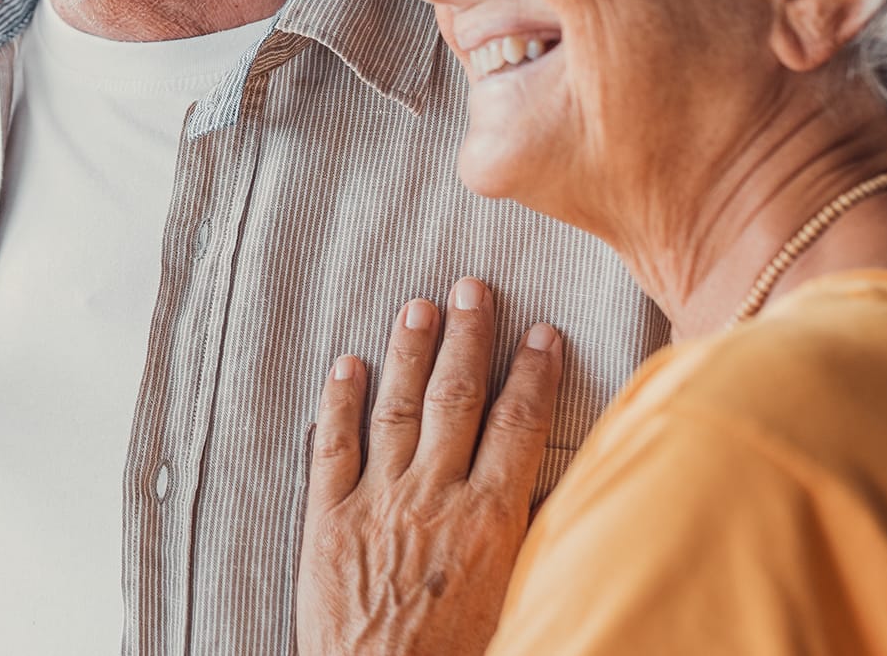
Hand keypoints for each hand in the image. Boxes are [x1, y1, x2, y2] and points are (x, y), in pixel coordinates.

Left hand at [295, 278, 563, 655]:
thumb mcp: (520, 599)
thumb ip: (533, 540)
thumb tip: (559, 491)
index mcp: (490, 520)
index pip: (517, 425)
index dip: (531, 373)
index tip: (540, 332)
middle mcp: (433, 498)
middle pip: (455, 398)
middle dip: (468, 337)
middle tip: (473, 287)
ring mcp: (376, 503)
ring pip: (394, 408)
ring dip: (407, 352)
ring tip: (417, 307)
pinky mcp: (327, 521)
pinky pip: (332, 447)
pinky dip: (337, 402)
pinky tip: (344, 365)